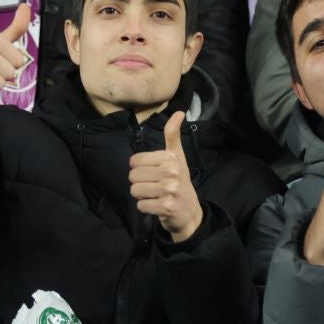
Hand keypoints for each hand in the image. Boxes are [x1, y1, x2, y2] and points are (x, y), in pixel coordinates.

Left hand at [129, 111, 204, 241]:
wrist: (190, 212)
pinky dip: (146, 208)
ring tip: (155, 196)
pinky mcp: (166, 206)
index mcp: (171, 157)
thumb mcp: (177, 157)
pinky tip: (157, 206)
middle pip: (133, 176)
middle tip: (155, 187)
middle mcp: (172, 171)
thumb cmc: (180, 181)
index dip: (140, 169)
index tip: (154, 174)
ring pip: (135, 190)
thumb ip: (173, 135)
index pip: (135, 161)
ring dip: (141, 196)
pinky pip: (141, 205)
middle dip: (140, 184)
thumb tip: (178, 112)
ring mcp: (170, 190)